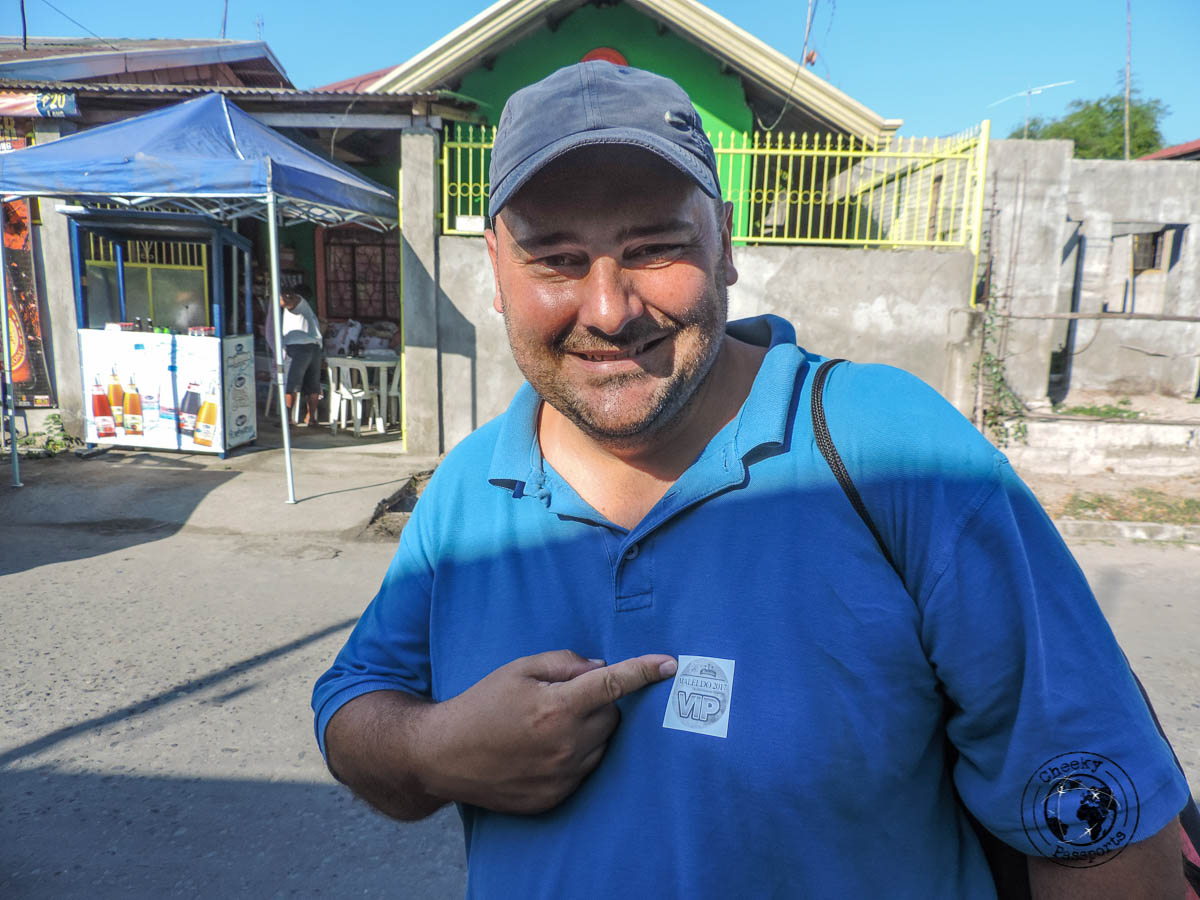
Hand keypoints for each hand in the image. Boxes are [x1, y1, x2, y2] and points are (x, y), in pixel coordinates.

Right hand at [421, 649, 676, 814]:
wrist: (443, 755)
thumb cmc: (480, 705)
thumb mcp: (518, 669)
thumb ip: (564, 663)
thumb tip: (600, 669)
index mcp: (556, 708)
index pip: (613, 685)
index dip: (644, 671)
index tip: (670, 665)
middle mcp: (564, 745)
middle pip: (612, 717)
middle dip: (599, 703)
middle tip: (566, 698)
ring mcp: (561, 776)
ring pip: (602, 745)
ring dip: (590, 731)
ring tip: (551, 725)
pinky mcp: (555, 797)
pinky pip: (586, 769)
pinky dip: (577, 755)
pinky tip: (545, 748)